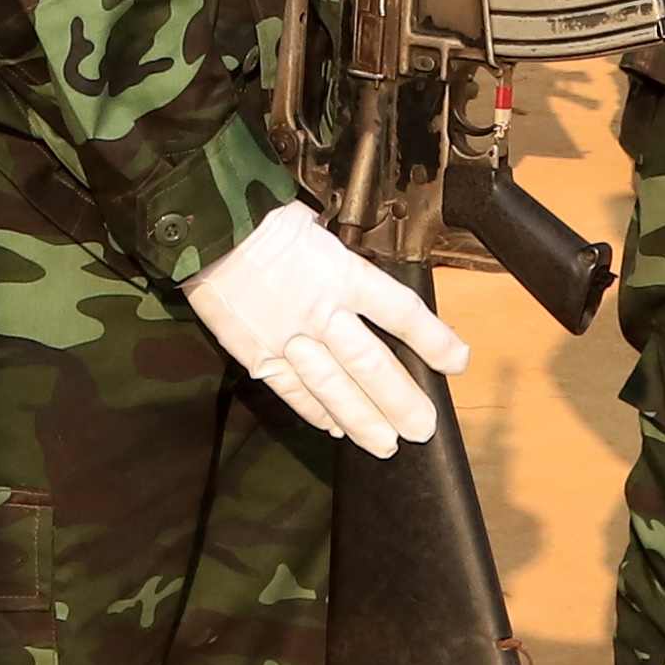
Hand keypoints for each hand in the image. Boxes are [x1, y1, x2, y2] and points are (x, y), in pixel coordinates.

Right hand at [184, 200, 470, 455]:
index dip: (434, 341)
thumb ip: (343, 263)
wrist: (207, 229)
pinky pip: (294, 392)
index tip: (457, 361)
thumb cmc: (265, 219)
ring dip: (363, 421)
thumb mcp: (318, 228)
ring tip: (385, 445)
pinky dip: (316, 414)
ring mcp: (289, 339)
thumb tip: (362, 287)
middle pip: (371, 365)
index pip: (401, 312)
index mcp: (343, 273)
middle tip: (423, 428)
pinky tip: (336, 430)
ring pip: (334, 390)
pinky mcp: (258, 356)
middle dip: (401, 401)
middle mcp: (322, 312)